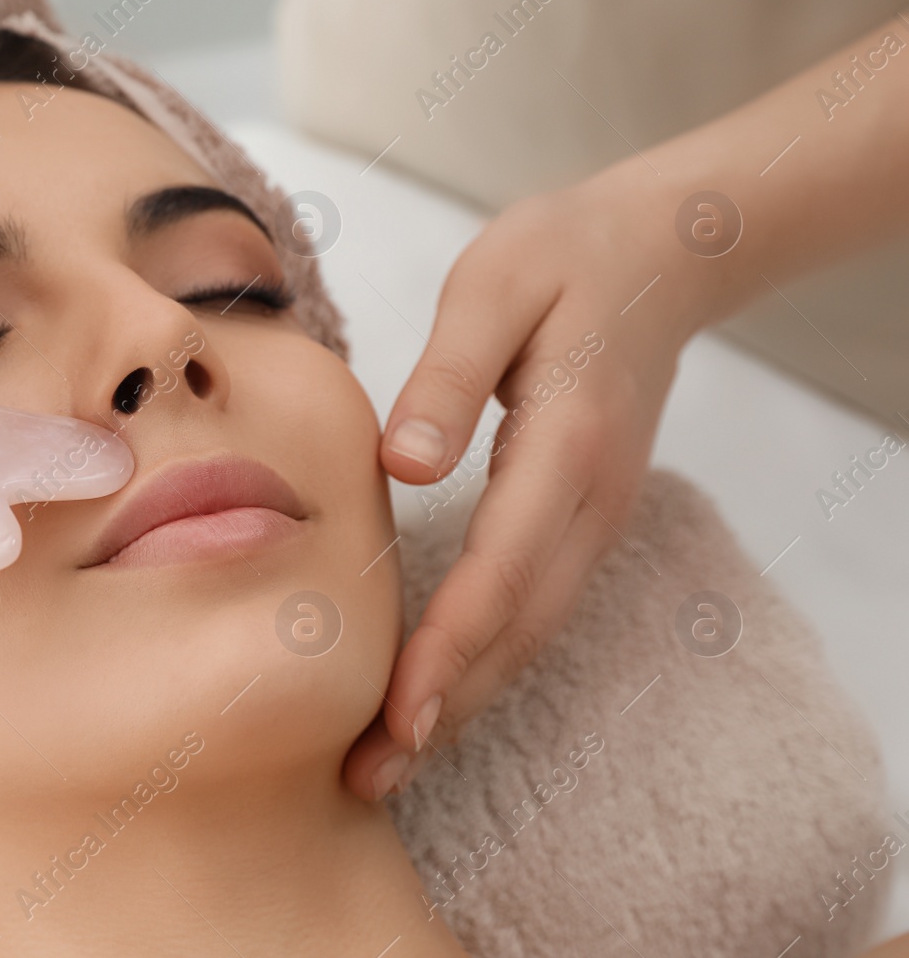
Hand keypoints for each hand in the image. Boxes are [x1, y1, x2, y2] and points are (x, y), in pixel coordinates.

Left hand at [346, 166, 709, 799]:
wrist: (660, 250)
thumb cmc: (560, 258)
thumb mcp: (492, 287)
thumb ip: (447, 376)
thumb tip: (400, 465)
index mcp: (566, 445)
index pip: (502, 571)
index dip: (446, 651)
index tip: (394, 718)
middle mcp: (590, 499)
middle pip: (518, 629)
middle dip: (444, 708)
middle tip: (367, 778)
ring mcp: (596, 514)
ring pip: (531, 632)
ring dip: (464, 699)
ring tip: (390, 760)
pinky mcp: (583, 516)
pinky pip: (536, 607)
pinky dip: (487, 660)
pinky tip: (439, 691)